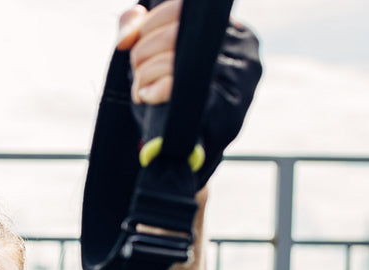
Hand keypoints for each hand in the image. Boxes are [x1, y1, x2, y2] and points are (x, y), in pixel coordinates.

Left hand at [116, 0, 260, 187]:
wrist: (184, 155)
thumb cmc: (171, 99)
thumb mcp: (156, 56)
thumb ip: (138, 28)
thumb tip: (126, 34)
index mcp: (232, 32)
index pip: (181, 8)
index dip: (147, 25)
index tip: (134, 44)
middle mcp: (242, 50)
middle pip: (172, 33)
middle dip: (141, 55)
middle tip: (138, 75)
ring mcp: (238, 81)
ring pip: (171, 60)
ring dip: (143, 76)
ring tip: (143, 91)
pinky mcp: (225, 111)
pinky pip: (176, 88)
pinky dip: (152, 90)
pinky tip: (147, 97)